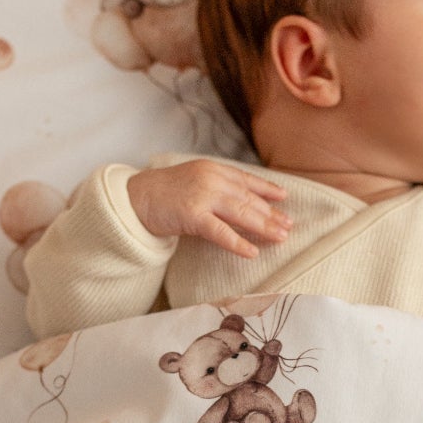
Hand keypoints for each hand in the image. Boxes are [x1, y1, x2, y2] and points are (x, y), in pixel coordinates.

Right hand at [125, 159, 291, 258]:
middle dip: (271, 214)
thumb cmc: (164, 193)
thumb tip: (242, 202)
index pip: (247, 180)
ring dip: (263, 227)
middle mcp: (211, 179)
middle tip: (289, 227)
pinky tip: (252, 253)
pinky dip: (238, 243)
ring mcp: (202, 196)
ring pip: (241, 213)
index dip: (268, 191)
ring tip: (281, 238)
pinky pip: (221, 232)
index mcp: (214, 169)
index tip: (285, 200)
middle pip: (249, 199)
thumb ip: (217, 187)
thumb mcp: (194, 181)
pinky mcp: (192, 215)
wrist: (134, 197)